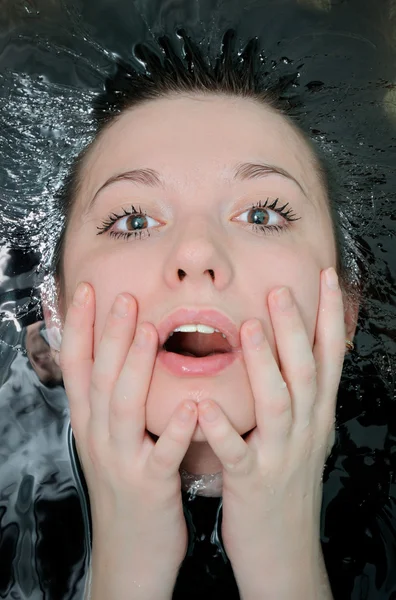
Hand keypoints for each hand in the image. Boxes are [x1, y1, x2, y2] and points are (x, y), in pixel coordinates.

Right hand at [59, 283, 197, 599]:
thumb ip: (117, 400)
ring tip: (150, 330)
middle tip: (124, 295)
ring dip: (134, 367)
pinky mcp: (149, 486)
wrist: (130, 550)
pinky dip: (174, 429)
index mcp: (91, 422)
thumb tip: (125, 354)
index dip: (79, 327)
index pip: (76, 366)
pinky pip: (161, 454)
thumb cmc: (129, 484)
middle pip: (99, 376)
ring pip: (122, 407)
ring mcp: (121, 461)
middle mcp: (99, 436)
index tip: (86, 289)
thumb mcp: (112, 439)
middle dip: (110, 333)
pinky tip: (192, 406)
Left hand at [197, 268, 344, 598]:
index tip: (326, 276)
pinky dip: (223, 429)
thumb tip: (289, 348)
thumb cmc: (283, 481)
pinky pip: (238, 453)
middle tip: (280, 288)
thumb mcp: (299, 433)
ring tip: (251, 326)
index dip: (329, 315)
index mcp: (315, 414)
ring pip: (279, 403)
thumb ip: (295, 394)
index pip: (328, 356)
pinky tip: (205, 407)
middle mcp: (305, 430)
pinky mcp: (253, 482)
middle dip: (296, 327)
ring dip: (266, 364)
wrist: (283, 547)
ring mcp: (281, 456)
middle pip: (306, 370)